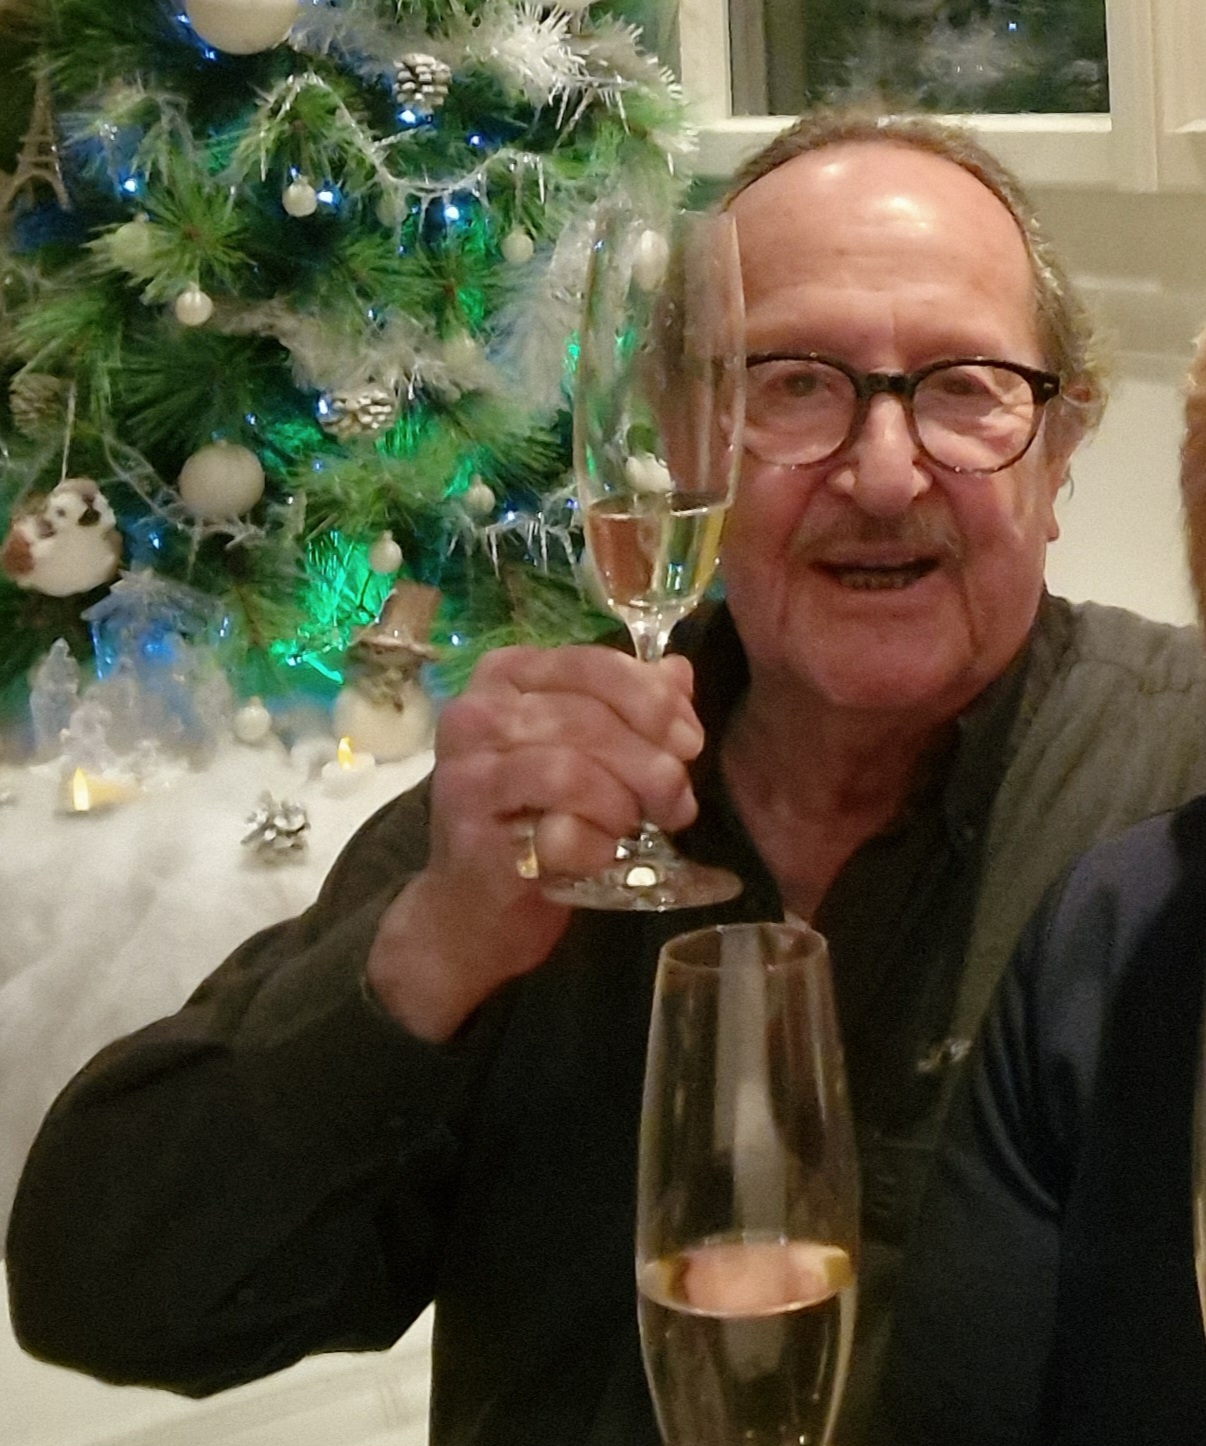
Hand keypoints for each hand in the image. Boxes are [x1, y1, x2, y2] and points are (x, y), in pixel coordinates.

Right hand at [366, 644, 703, 1039]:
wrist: (483, 903)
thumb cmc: (542, 816)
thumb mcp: (595, 753)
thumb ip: (633, 707)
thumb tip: (680, 673)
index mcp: (509, 674)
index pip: (595, 664)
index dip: (653, 702)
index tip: (690, 743)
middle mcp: (477, 710)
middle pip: (588, 717)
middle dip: (649, 762)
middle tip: (677, 803)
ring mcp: (465, 767)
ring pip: (570, 768)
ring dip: (622, 802)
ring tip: (635, 827)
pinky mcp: (468, 826)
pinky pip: (553, 824)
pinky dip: (595, 842)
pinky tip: (603, 855)